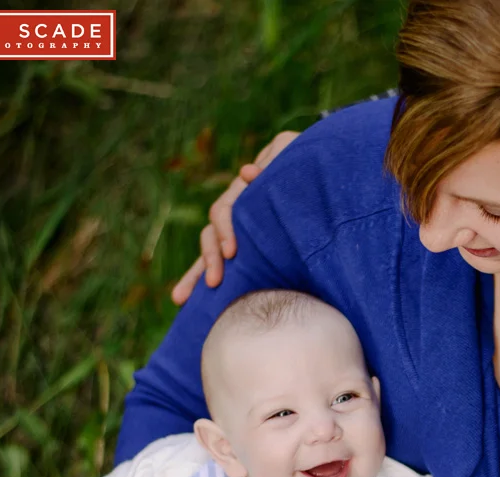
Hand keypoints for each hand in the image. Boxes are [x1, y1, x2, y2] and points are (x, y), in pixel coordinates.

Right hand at [169, 130, 300, 303]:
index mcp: (246, 191)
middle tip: (214, 282)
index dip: (226, 229)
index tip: (231, 252)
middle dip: (210, 259)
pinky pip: (218, 264)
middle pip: (210, 234)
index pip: (225, 210)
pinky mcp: (243, 247)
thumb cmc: (306, 162)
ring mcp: (237, 229)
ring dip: (195, 275)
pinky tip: (183, 301)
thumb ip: (276, 156)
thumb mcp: (294, 153)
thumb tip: (247, 174)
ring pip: (208, 252)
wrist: (318, 173)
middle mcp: (235, 210)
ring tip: (181, 298)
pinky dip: (198, 281)